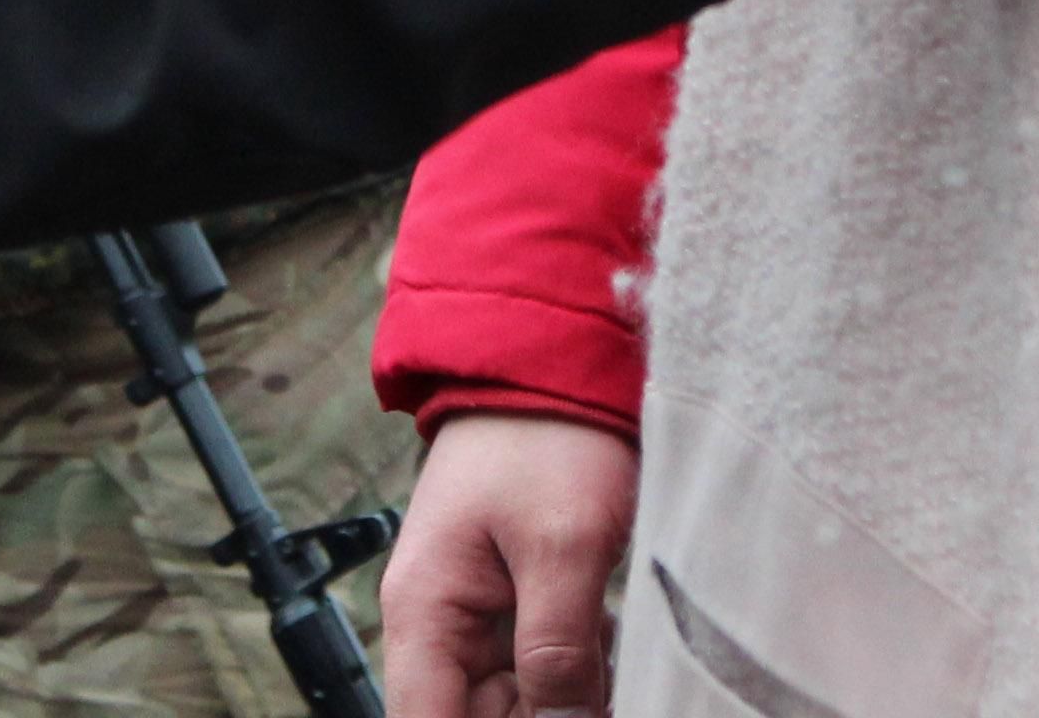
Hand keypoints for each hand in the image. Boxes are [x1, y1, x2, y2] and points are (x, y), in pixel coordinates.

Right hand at [382, 411, 638, 716]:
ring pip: (515, 701)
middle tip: (602, 688)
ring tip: (609, 646)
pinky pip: (538, 666)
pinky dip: (579, 668)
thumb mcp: (564, 546)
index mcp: (425, 613)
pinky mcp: (514, 599)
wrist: (558, 356)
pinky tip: (613, 640)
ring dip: (567, 696)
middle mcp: (438, 623)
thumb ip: (556, 650)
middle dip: (543, 716)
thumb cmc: (550, 434)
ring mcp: (475, 612)